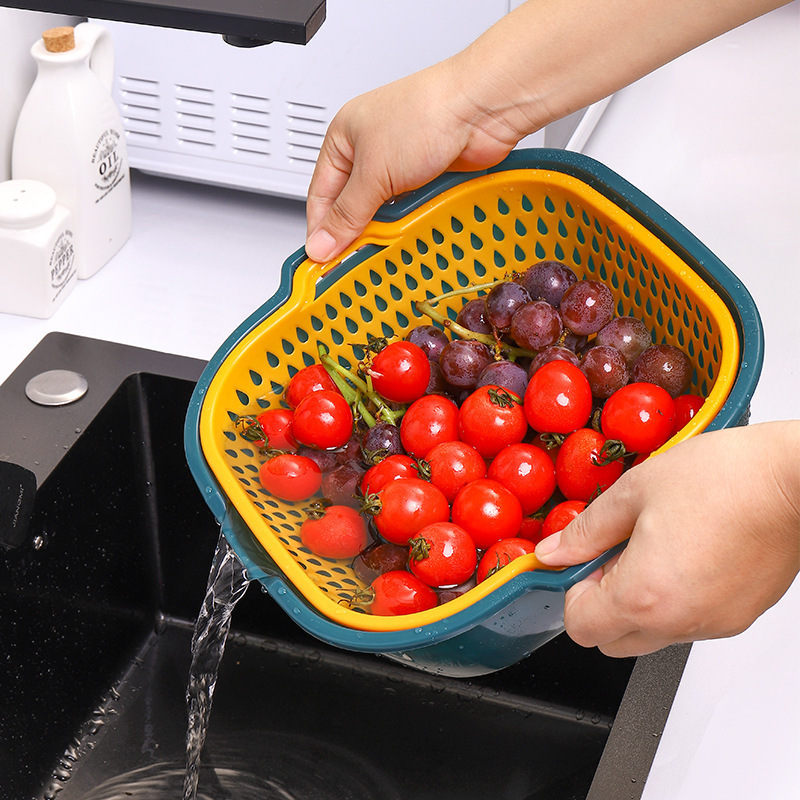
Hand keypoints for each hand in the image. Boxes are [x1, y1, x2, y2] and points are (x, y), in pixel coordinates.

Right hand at [304, 57, 527, 262]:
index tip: (322, 258)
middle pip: (351, 204)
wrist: (480, 109)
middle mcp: (370, 149)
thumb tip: (322, 242)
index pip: (320, 193)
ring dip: (385, 225)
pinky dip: (409, 220)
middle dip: (353, 230)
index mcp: (344, 138)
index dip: (320, 227)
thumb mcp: (373, 172)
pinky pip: (410, 207)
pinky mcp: (426, 175)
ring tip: (382, 242)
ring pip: (382, 208)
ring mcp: (400, 163)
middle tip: (352, 258)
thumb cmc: (426, 113)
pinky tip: (409, 230)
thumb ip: (347, 213)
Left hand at [535, 421, 799, 656]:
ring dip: (639, 603)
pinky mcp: (739, 618)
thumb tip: (553, 553)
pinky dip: (675, 601)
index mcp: (643, 594)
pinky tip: (684, 555)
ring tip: (654, 548)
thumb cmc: (722, 478)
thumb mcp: (634, 492)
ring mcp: (713, 624)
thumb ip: (585, 531)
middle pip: (612, 641)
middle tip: (614, 555)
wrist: (792, 479)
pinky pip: (689, 624)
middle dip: (601, 605)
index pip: (580, 628)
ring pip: (652, 635)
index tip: (584, 562)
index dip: (572, 593)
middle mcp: (679, 621)